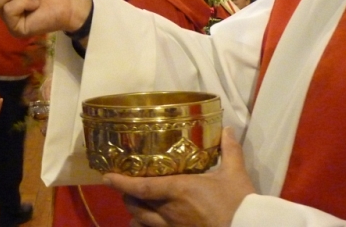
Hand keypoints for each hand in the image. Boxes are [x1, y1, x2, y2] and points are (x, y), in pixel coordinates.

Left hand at [103, 128, 254, 226]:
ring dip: (136, 213)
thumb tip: (227, 129)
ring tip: (136, 204)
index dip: (121, 183)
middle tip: (125, 186)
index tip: (106, 176)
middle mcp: (171, 212)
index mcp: (179, 191)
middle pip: (136, 206)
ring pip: (143, 223)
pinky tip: (150, 222)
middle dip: (127, 197)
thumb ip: (229, 150)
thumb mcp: (235, 173)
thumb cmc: (239, 203)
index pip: (141, 188)